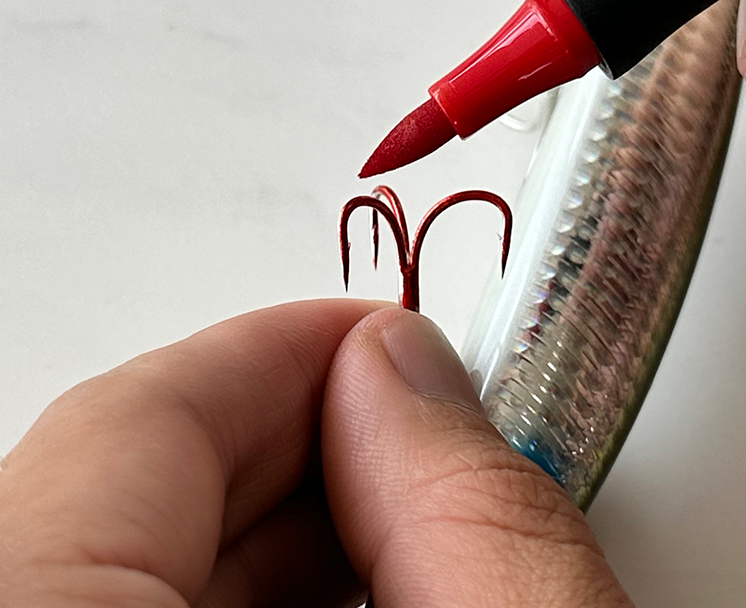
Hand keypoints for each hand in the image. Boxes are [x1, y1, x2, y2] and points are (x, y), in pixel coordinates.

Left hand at [0, 301, 630, 606]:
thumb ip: (471, 523)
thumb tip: (410, 374)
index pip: (133, 428)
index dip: (282, 354)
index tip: (384, 335)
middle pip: (105, 500)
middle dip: (288, 445)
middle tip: (409, 432)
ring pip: (104, 571)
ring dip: (261, 540)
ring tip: (390, 539)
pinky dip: (221, 605)